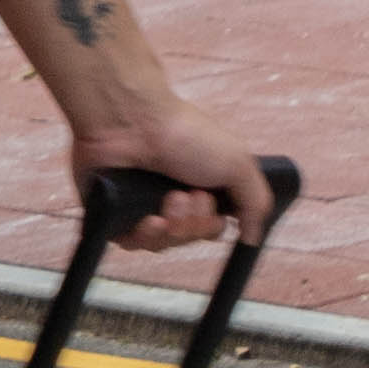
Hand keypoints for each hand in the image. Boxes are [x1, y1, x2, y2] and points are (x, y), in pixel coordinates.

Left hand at [72, 101, 285, 255]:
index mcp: (198, 186)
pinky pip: (132, 244)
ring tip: (168, 199)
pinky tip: (148, 219)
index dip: (211, 226)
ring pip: (162, 244)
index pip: (209, 228)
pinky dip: (144, 235)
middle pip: (187, 238)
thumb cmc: (186, 136)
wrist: (133, 123)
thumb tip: (253, 235)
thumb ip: (255, 201)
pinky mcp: (113, 213)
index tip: (210, 205)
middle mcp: (169, 199)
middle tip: (186, 196)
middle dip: (192, 223)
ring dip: (172, 227)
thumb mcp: (238, 163)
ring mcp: (139, 206)